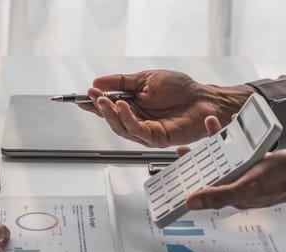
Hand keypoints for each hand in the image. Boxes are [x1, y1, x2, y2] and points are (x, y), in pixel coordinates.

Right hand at [78, 70, 253, 146]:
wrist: (204, 98)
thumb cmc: (180, 89)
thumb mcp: (146, 78)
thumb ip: (122, 81)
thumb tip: (98, 82)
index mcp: (133, 106)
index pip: (108, 106)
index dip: (94, 103)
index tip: (81, 96)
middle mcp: (137, 121)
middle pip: (111, 119)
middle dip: (99, 107)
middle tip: (93, 95)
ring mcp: (146, 132)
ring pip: (121, 127)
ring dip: (110, 113)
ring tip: (104, 99)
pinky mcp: (156, 138)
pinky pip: (137, 130)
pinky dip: (127, 118)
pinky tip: (122, 105)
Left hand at [178, 117, 285, 211]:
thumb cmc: (282, 181)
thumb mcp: (245, 186)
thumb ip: (217, 195)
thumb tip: (191, 202)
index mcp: (231, 193)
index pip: (202, 187)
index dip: (188, 178)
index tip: (175, 167)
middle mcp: (237, 184)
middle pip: (211, 171)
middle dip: (199, 156)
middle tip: (186, 145)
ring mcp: (248, 174)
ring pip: (225, 157)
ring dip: (216, 141)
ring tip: (211, 124)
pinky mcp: (259, 164)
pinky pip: (241, 150)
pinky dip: (236, 138)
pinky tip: (235, 125)